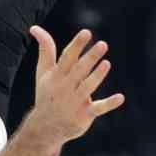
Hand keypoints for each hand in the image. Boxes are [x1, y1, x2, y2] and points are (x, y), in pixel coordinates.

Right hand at [26, 26, 123, 144]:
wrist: (44, 128)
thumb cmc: (46, 94)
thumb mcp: (43, 72)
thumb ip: (45, 49)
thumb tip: (34, 27)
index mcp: (56, 76)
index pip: (67, 57)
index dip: (77, 45)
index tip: (87, 32)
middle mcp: (65, 87)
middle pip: (79, 70)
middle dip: (90, 58)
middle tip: (103, 44)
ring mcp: (75, 102)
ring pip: (87, 87)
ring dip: (97, 76)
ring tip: (106, 63)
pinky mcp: (84, 115)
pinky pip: (98, 108)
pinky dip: (109, 104)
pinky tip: (120, 97)